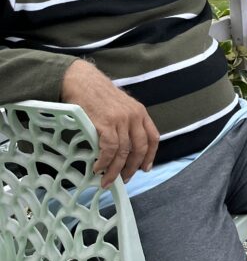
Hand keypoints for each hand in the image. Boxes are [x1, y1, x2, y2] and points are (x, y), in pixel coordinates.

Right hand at [61, 60, 159, 187]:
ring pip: (124, 152)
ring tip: (107, 180)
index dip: (150, 155)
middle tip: (124, 179)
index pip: (153, 137)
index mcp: (140, 112)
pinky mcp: (106, 124)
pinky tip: (98, 168)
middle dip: (133, 167)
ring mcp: (121, 120)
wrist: (81, 80)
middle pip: (140, 148)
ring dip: (116, 170)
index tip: (145, 168)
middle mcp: (134, 116)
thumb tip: (124, 147)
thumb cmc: (97, 94)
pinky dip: (105, 162)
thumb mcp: (120, 106)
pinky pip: (110, 149)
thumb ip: (126, 122)